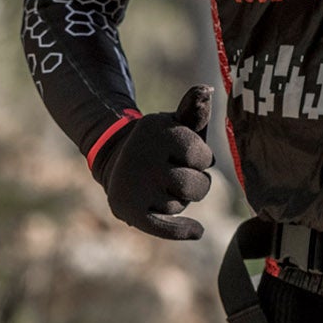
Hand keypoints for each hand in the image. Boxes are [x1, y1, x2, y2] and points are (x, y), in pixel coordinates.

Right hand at [94, 85, 215, 239]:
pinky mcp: (130, 210)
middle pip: (195, 185)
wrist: (116, 156)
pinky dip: (181, 231)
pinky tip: (198, 231)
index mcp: (156, 131)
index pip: (201, 155)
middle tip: (181, 174)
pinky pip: (163, 228)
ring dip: (181, 199)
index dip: (200, 158)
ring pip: (181, 205)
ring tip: (165, 186)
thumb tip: (206, 91)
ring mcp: (136, 185)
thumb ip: (193, 111)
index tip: (189, 154)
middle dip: (196, 184)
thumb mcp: (175, 123)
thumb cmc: (159, 142)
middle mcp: (143, 157)